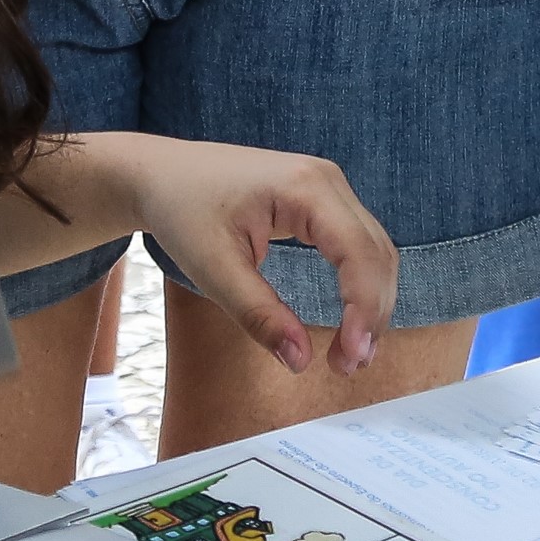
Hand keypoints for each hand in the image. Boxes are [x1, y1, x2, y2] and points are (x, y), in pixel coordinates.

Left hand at [101, 133, 397, 375]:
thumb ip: (258, 314)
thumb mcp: (212, 268)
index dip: (364, 307)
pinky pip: (357, 246)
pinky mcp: (321, 201)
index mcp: (304, 187)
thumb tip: (300, 360)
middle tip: (348, 366)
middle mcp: (326, 180)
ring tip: (350, 354)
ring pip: (374, 251)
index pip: (357, 252)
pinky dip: (360, 286)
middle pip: (376, 253)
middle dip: (371, 313)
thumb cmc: (182, 210)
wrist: (163, 174)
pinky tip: (349, 322)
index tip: (352, 356)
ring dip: (371, 303)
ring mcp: (327, 187)